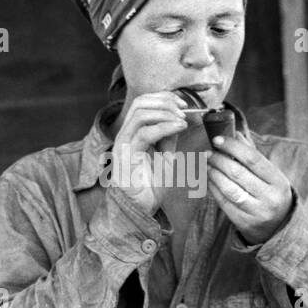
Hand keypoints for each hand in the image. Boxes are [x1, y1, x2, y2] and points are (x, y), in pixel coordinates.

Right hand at [108, 90, 188, 214]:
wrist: (142, 210)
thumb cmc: (152, 186)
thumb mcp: (166, 156)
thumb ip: (170, 138)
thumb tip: (182, 120)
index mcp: (133, 133)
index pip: (143, 103)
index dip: (164, 98)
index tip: (183, 104)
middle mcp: (125, 135)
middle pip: (140, 103)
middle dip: (165, 102)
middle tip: (183, 110)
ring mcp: (123, 144)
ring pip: (140, 113)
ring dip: (165, 113)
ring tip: (181, 120)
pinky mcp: (125, 156)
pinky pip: (144, 134)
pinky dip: (164, 127)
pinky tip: (179, 128)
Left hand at [206, 135, 294, 243]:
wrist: (278, 227)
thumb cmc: (270, 193)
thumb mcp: (270, 175)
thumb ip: (253, 155)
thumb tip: (236, 134)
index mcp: (278, 181)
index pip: (253, 159)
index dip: (233, 147)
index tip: (217, 139)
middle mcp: (269, 198)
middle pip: (238, 173)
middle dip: (219, 160)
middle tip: (208, 152)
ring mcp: (257, 212)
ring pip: (229, 189)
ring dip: (214, 173)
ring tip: (206, 164)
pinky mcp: (244, 223)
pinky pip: (224, 203)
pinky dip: (213, 188)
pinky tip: (209, 179)